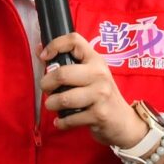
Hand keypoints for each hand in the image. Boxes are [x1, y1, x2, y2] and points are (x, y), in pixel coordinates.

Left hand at [39, 33, 147, 148]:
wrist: (123, 121)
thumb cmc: (102, 95)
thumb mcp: (90, 74)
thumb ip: (68, 63)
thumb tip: (39, 50)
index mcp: (96, 60)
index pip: (74, 41)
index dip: (55, 45)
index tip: (44, 56)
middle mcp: (99, 74)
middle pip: (62, 74)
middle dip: (46, 83)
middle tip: (46, 89)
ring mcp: (100, 94)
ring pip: (63, 98)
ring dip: (51, 104)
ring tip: (52, 105)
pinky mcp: (98, 114)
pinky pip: (70, 119)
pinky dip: (61, 122)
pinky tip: (61, 121)